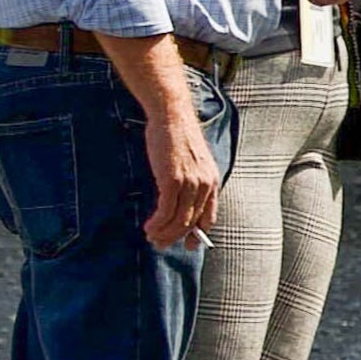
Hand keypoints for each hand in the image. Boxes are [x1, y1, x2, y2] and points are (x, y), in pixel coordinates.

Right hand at [143, 89, 221, 247]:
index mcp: (212, 182)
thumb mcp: (192, 160)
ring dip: (163, 233)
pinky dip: (157, 222)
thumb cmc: (177, 134)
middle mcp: (205, 186)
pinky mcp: (173, 180)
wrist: (171, 115)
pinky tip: (149, 226)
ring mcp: (190, 184)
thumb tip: (180, 200)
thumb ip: (192, 180)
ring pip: (178, 220)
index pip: (208, 217)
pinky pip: (166, 211)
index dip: (198, 234)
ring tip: (151, 237)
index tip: (188, 244)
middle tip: (160, 244)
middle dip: (174, 237)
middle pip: (191, 222)